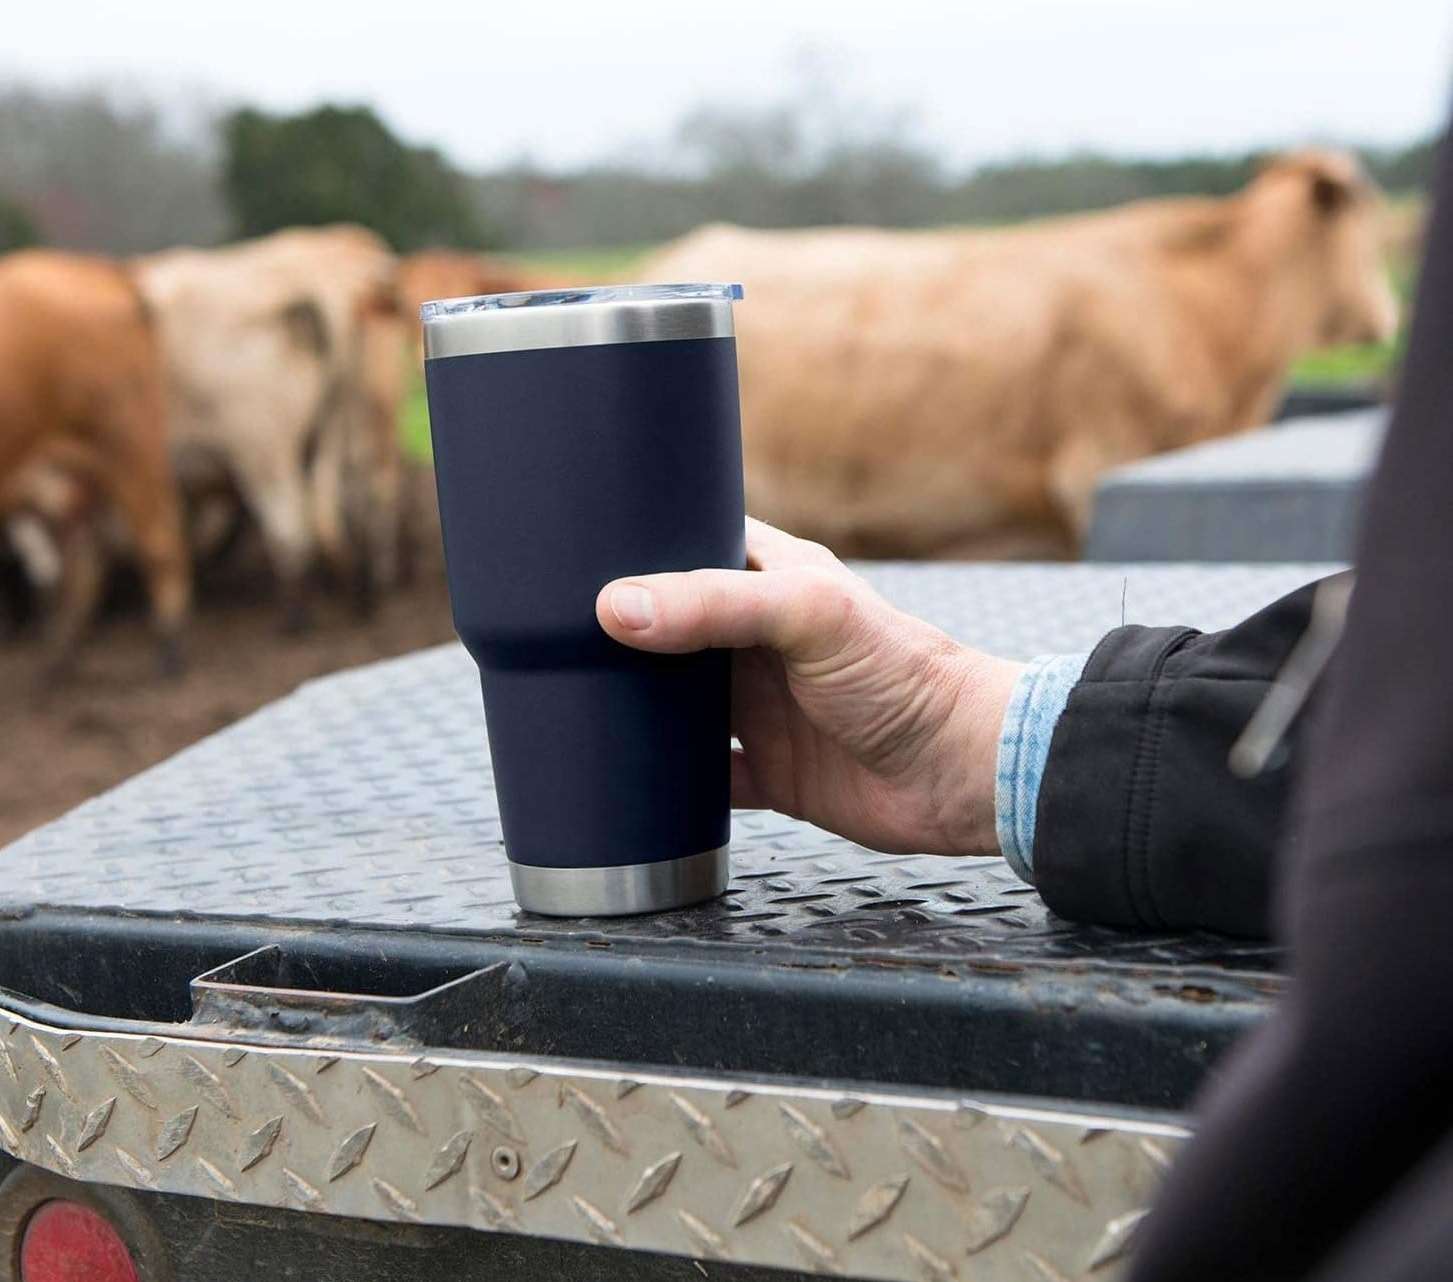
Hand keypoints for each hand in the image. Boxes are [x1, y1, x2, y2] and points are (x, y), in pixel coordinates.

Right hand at [595, 519, 1022, 855]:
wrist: (962, 774)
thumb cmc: (906, 675)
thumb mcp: (810, 616)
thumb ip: (715, 605)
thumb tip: (616, 606)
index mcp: (772, 580)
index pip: (694, 543)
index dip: (642, 544)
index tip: (574, 549)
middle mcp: (758, 642)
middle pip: (672, 629)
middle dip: (622, 633)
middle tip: (549, 634)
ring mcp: (761, 708)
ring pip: (677, 704)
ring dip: (635, 707)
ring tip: (566, 700)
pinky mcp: (769, 772)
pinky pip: (702, 777)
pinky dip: (666, 781)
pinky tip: (625, 778)